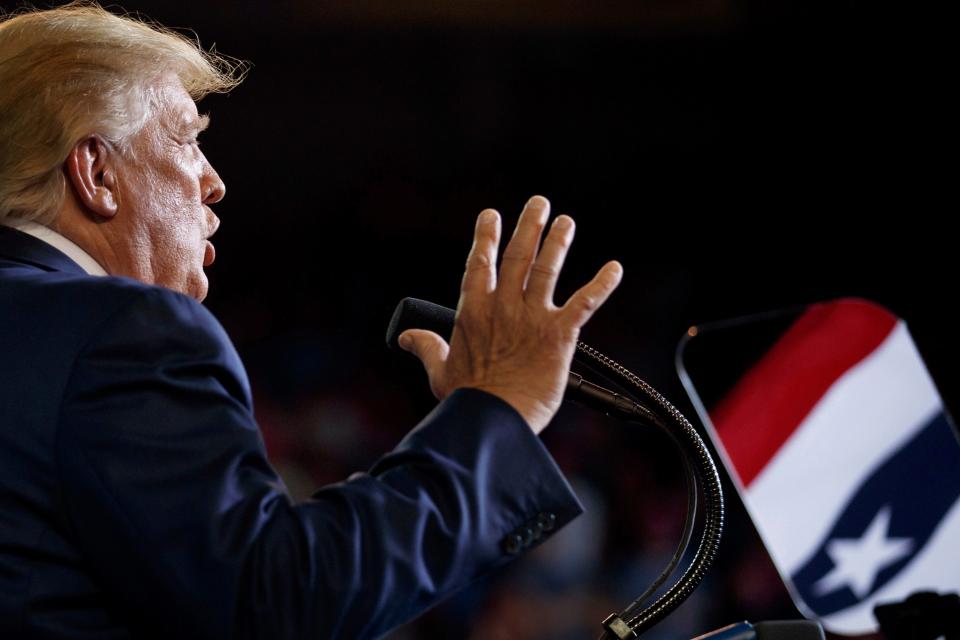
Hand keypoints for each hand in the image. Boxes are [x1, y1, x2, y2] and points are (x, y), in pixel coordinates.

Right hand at [399, 196, 622, 433]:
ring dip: (558, 242)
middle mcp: (504, 307)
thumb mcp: (438, 371)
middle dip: (528, 226)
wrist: (493, 419)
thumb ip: (426, 347)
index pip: (480, 264)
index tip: (490, 216)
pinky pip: (585, 303)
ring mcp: (532, 318)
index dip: (486, 237)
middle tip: (538, 203)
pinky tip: (614, 268)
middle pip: (518, 256)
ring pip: (548, 270)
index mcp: (473, 312)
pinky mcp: (560, 335)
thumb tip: (406, 337)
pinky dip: (602, 284)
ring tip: (566, 221)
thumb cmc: (466, 400)